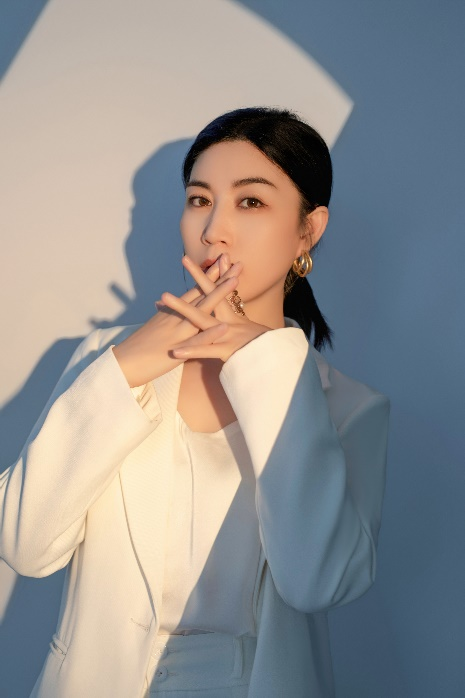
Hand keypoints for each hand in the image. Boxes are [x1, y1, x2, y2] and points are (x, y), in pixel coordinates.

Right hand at [112, 255, 240, 386]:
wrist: (122, 364)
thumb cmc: (140, 347)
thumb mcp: (156, 326)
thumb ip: (168, 316)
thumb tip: (175, 308)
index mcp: (172, 311)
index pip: (195, 289)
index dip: (209, 275)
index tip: (224, 261)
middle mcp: (176, 316)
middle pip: (202, 294)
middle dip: (220, 279)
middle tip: (237, 264)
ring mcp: (177, 331)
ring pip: (201, 310)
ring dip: (218, 296)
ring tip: (235, 282)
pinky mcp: (176, 349)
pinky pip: (196, 340)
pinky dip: (210, 333)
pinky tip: (224, 327)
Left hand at [162, 255, 269, 363]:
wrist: (277, 364)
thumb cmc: (259, 350)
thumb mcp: (246, 331)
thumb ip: (237, 318)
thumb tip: (232, 304)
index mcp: (231, 318)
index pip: (217, 291)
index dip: (207, 275)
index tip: (194, 259)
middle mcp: (228, 322)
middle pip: (211, 295)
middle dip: (198, 277)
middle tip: (184, 259)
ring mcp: (228, 335)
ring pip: (202, 319)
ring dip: (182, 308)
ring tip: (163, 297)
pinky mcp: (228, 351)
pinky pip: (207, 351)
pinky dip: (191, 350)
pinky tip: (175, 350)